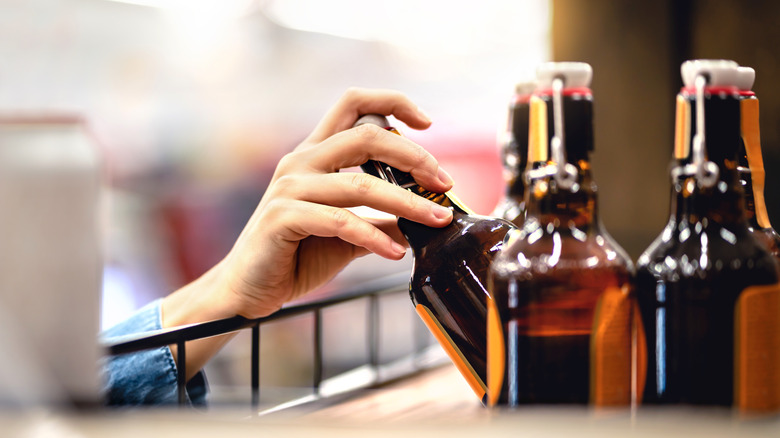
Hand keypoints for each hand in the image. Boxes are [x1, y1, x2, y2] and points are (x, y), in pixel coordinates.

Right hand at [163, 87, 453, 341]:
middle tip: (443, 182)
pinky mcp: (283, 217)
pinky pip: (341, 222)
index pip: (353, 105)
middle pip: (366, 135)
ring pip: (360, 184)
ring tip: (436, 220)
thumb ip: (382, 219)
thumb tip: (427, 217)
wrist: (250, 288)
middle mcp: (301, 161)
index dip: (392, 103)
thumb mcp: (349, 232)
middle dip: (414, 156)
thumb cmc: (297, 255)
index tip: (426, 123)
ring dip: (407, 203)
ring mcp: (290, 187)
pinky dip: (374, 237)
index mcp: (315, 154)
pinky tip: (395, 252)